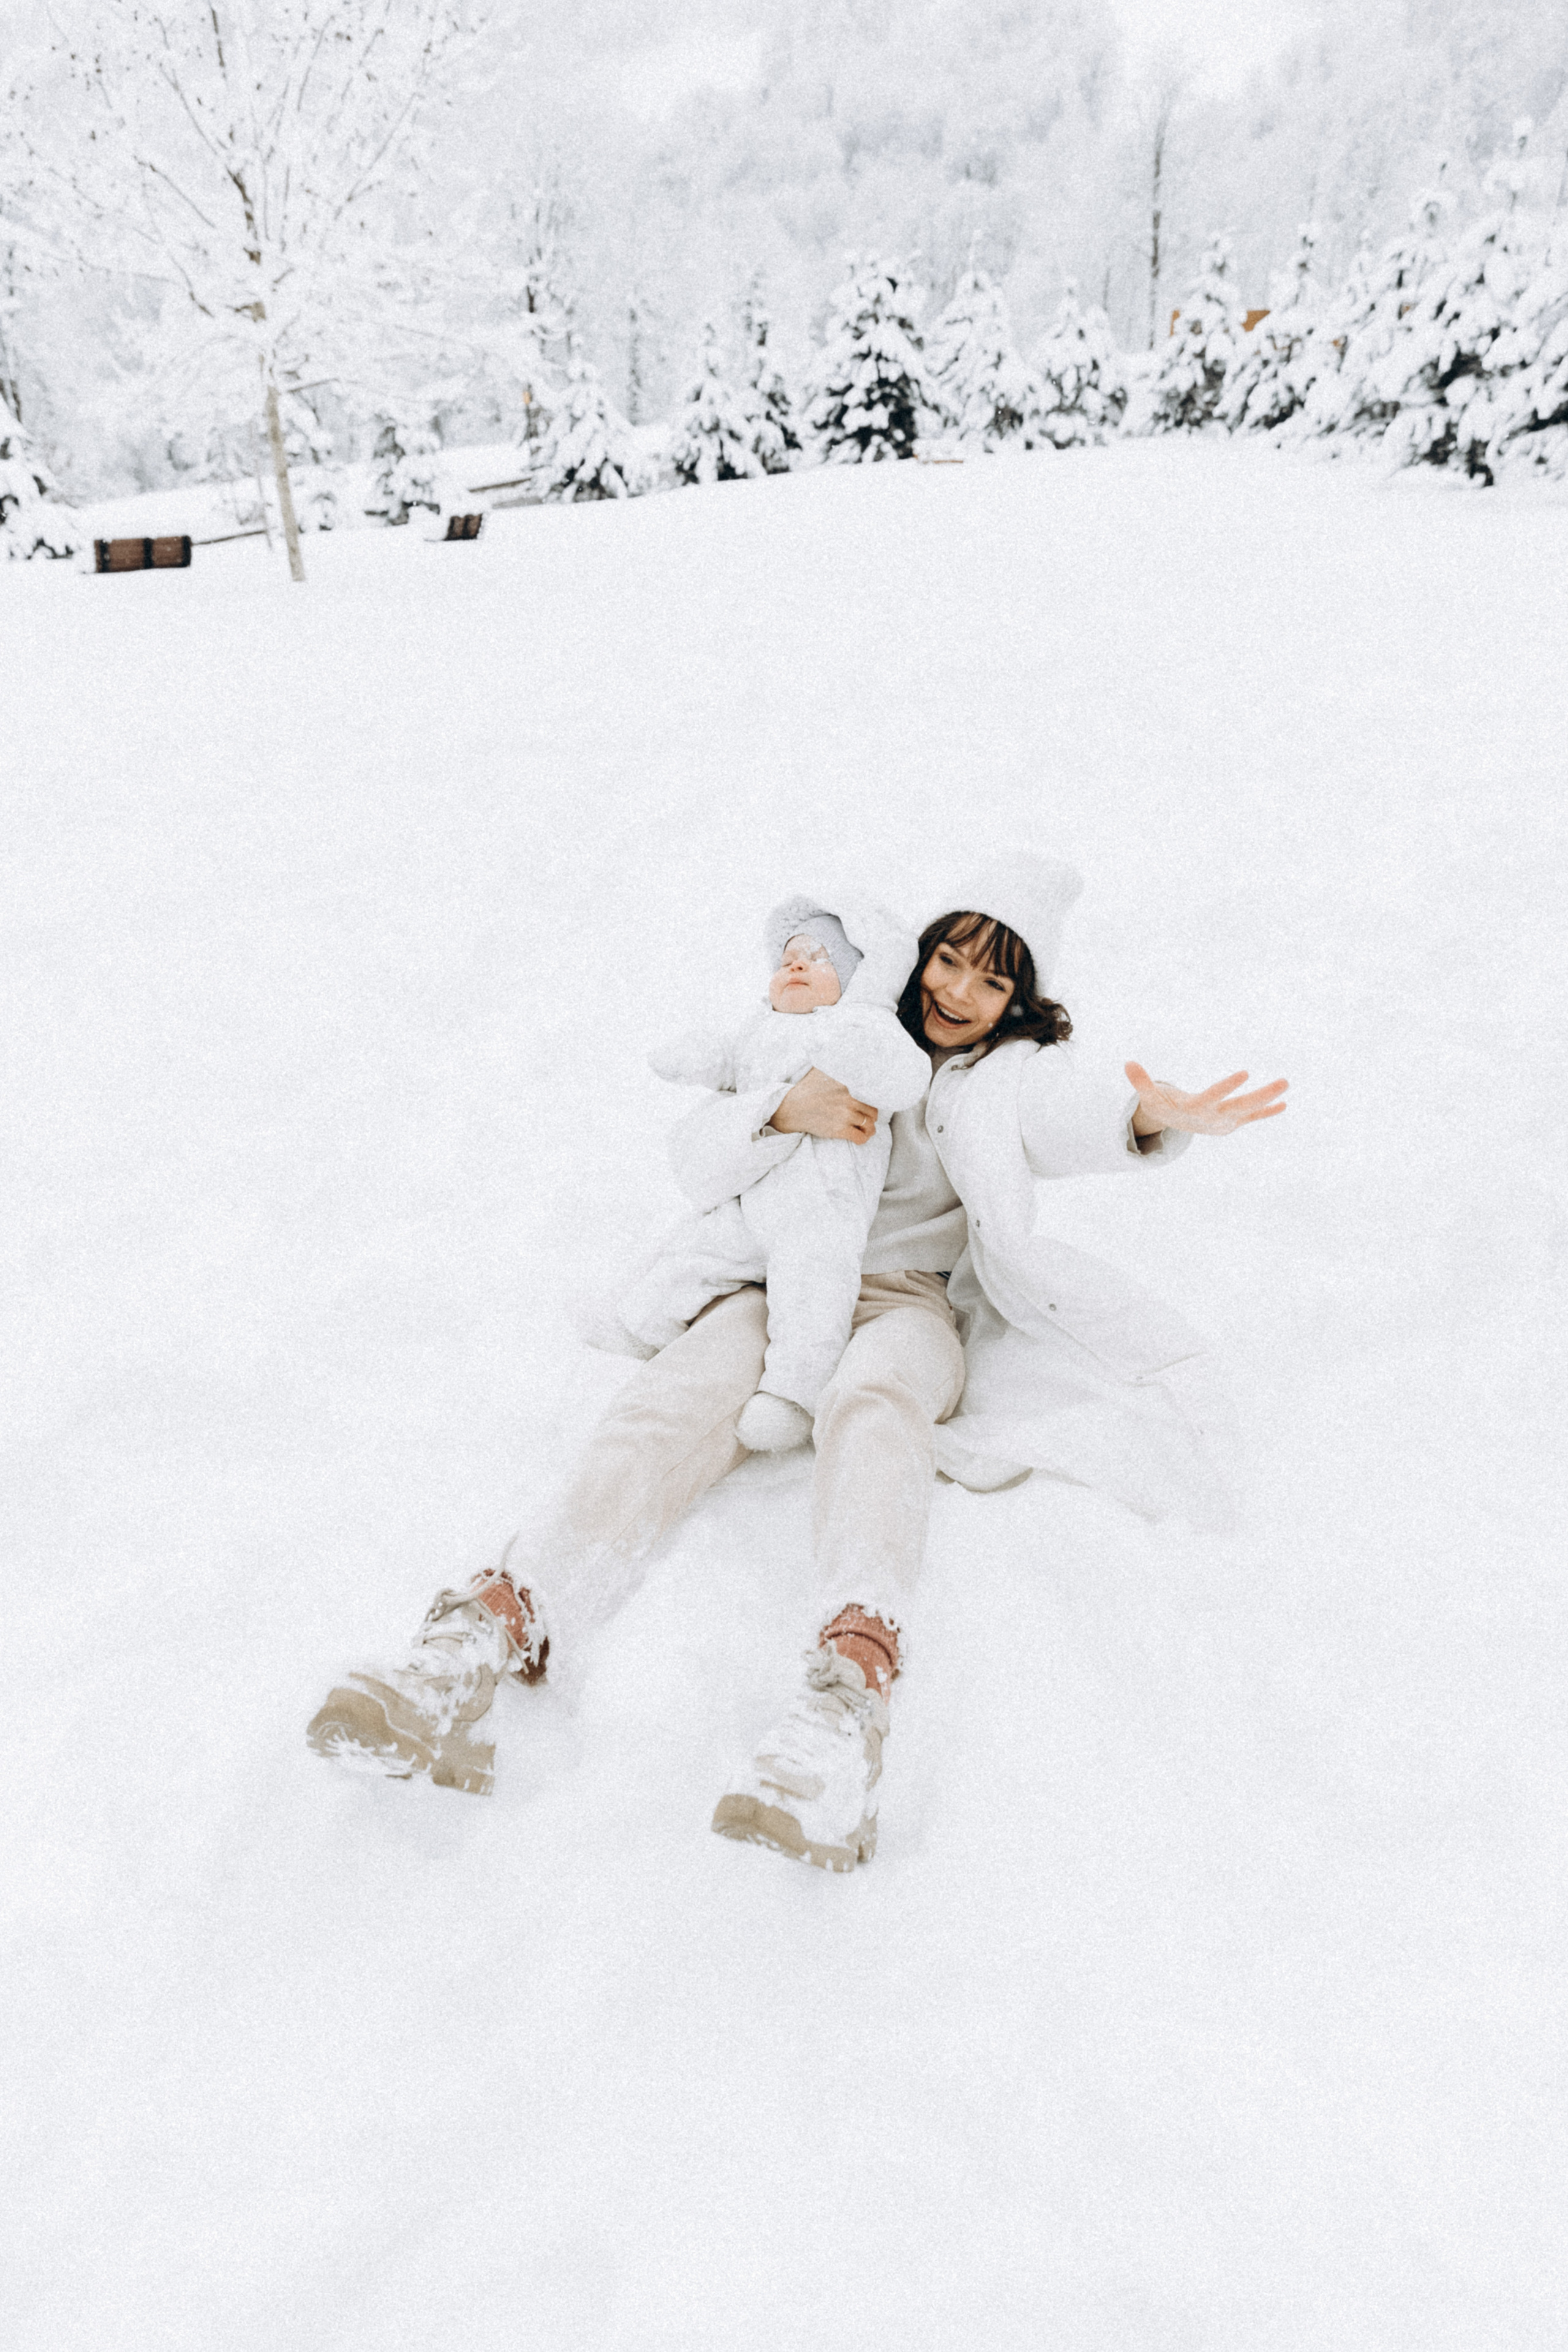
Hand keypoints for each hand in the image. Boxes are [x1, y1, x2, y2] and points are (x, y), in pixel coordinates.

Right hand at [771, 1066, 878, 1144]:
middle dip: (872, 1114)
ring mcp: (845, 1115)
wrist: (791, 1108)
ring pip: (869, 1124)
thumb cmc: (806, 1088)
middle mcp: (849, 1098)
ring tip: (868, 1128)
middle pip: (873, 1109)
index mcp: (848, 1083)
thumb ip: (836, 1064)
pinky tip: (862, 1137)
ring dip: (870, 1128)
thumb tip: (846, 1054)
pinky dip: (864, 1138)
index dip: (875, 1097)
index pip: (872, 1091)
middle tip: (869, 1116)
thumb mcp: (821, 1070)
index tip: (875, 1100)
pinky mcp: (840, 1130)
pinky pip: (860, 1137)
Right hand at [1125, 1062, 1288, 1136]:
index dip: (1229, 1086)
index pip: (1214, 1097)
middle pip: (1241, 1106)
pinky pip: (1252, 1117)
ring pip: (1250, 1109)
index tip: (1246, 1072)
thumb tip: (1127, 1063)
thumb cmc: (1164, 1107)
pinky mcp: (1233, 1121)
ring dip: (1268, 1098)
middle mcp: (1215, 1117)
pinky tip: (1283, 1104)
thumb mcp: (1151, 1097)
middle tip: (1283, 1082)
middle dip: (1262, 1095)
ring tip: (1285, 1083)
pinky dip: (1267, 1111)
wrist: (1177, 1127)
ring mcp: (1226, 1121)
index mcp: (1197, 1109)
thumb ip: (1141, 1082)